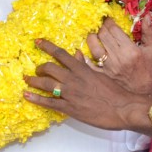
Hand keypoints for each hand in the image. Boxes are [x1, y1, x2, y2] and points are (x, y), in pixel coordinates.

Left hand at [24, 39, 148, 131]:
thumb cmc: (115, 92)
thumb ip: (86, 65)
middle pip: (49, 68)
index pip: (60, 54)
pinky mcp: (70, 108)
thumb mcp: (100, 74)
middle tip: (35, 69)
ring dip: (33, 80)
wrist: (124, 108)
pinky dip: (36, 98)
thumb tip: (77, 54)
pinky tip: (27, 96)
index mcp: (82, 69)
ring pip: (45, 83)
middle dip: (39, 68)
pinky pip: (49, 102)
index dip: (47, 46)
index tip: (37, 42)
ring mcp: (70, 93)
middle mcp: (73, 79)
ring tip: (26, 80)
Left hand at [85, 17, 151, 97]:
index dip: (108, 22)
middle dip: (100, 28)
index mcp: (130, 50)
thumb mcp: (150, 50)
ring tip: (93, 36)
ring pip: (94, 48)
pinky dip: (83, 58)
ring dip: (91, 39)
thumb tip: (147, 16)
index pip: (114, 30)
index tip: (107, 20)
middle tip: (101, 26)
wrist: (142, 91)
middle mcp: (118, 58)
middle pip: (103, 36)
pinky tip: (81, 52)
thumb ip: (148, 32)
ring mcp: (109, 67)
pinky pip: (89, 65)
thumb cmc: (146, 68)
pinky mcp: (102, 75)